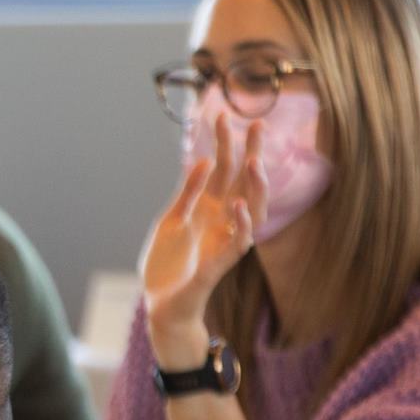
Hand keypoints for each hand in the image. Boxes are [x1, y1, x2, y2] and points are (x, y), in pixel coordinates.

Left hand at [141, 112, 264, 370]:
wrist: (161, 303)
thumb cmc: (167, 264)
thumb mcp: (172, 220)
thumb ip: (188, 193)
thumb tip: (203, 161)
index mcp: (211, 209)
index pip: (225, 170)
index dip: (226, 144)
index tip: (225, 115)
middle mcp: (224, 222)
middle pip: (246, 183)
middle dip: (252, 154)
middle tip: (258, 124)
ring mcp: (225, 241)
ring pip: (252, 211)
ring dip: (255, 187)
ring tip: (253, 162)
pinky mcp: (220, 264)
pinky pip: (238, 243)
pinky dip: (240, 224)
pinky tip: (239, 205)